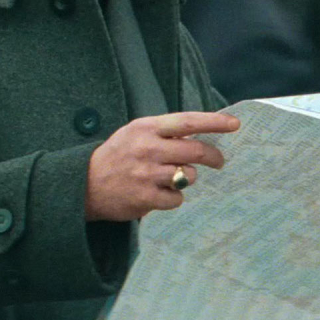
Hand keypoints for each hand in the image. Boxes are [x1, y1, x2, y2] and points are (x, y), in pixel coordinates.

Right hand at [85, 112, 240, 221]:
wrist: (84, 184)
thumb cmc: (118, 155)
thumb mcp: (136, 132)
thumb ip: (166, 132)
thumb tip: (202, 134)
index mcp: (147, 128)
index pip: (188, 121)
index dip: (214, 122)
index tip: (235, 124)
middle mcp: (147, 149)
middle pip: (195, 151)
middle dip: (214, 157)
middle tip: (219, 161)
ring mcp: (146, 174)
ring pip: (189, 176)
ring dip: (189, 177)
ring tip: (175, 178)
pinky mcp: (144, 198)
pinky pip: (177, 198)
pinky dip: (174, 197)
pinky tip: (160, 193)